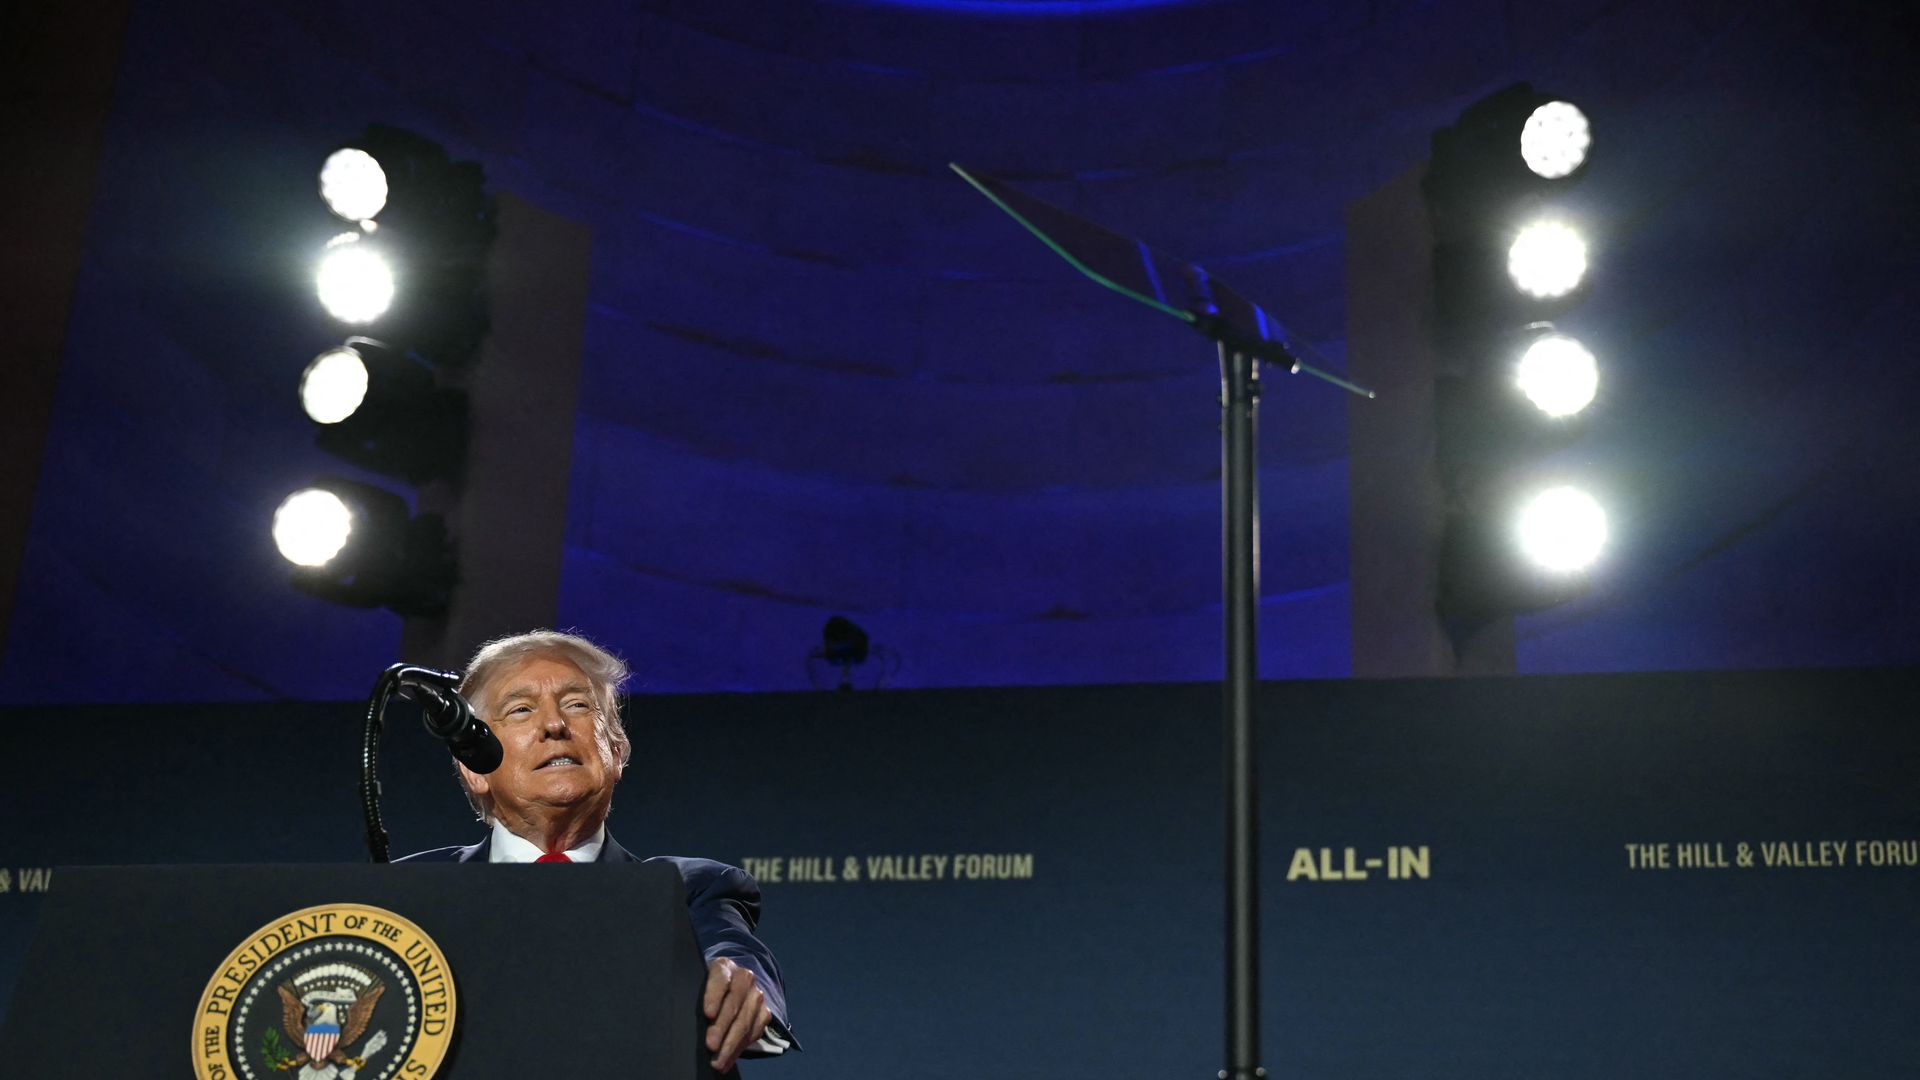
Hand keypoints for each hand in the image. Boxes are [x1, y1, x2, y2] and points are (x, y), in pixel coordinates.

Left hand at [702, 956, 771, 1071]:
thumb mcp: (697, 986)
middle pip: (734, 1003)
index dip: (714, 996)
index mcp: (723, 966)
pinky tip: (729, 1059)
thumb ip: (693, 996)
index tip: (708, 1014)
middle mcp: (744, 977)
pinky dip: (741, 1047)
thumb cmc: (706, 990)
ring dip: (732, 1043)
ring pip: (746, 1020)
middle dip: (722, 1027)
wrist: (729, 987)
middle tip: (711, 1046)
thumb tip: (682, 1016)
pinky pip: (755, 1031)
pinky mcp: (765, 1011)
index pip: (720, 979)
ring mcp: (756, 994)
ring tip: (718, 1061)